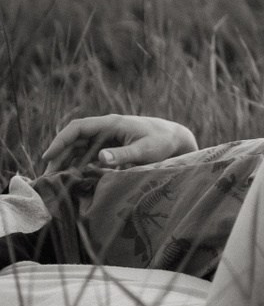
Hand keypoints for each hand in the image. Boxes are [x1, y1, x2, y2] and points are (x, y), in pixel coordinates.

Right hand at [39, 114, 198, 174]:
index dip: (61, 141)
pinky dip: (78, 166)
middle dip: (59, 156)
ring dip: (66, 163)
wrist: (175, 140)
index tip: (48, 156)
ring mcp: (107, 138)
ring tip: (55, 182)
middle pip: (74, 140)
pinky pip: (88, 156)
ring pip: (79, 149)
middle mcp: (105, 129)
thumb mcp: (144, 149)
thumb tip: (101, 157)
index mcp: (111, 124)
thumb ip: (123, 154)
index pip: (78, 128)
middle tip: (47, 178)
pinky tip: (71, 180)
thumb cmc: (161, 142)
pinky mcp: (110, 148)